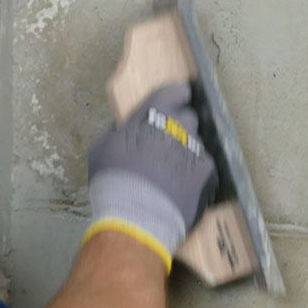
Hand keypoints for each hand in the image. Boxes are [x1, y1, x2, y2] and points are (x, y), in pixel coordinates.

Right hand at [84, 83, 216, 269]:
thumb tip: (126, 126)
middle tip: (167, 140)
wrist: (136, 215)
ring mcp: (193, 148)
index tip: (176, 99)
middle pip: (188, 116)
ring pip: (196, 140)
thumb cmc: (113, 180)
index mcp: (150, 116)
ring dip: (186, 148)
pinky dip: (195, 169)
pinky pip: (204, 162)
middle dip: (180, 124)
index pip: (173, 91)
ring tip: (172, 167)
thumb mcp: (102, 147)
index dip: (176, 95)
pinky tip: (182, 181)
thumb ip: (119, 131)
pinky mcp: (205, 170)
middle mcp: (176, 126)